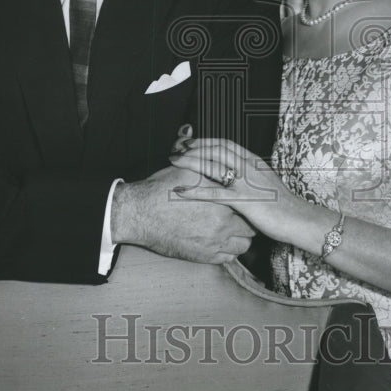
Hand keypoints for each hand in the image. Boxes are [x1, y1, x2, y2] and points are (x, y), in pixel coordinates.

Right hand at [110, 165, 255, 265]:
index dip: (246, 201)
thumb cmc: (161, 190)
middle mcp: (222, 224)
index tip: (242, 199)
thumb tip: (194, 133)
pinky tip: (221, 241)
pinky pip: (229, 257)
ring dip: (240, 237)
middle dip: (246, 220)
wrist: (139, 214)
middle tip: (239, 214)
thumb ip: (204, 159)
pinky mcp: (205, 257)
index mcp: (222, 201)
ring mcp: (214, 243)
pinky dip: (229, 250)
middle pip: (250, 226)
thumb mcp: (185, 169)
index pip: (248, 204)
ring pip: (244, 245)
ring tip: (232, 229)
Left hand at [168, 135, 287, 238]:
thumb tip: (237, 172)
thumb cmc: (283, 204)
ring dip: (189, 161)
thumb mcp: (266, 181)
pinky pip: (212, 193)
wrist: (298, 218)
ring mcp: (245, 182)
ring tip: (172, 161)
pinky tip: (179, 190)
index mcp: (253, 160)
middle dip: (193, 147)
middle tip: (176, 149)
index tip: (190, 142)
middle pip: (215, 149)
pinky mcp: (242, 200)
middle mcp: (248, 166)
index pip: (225, 144)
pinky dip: (193, 190)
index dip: (205, 141)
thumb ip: (251, 174)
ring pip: (212, 165)